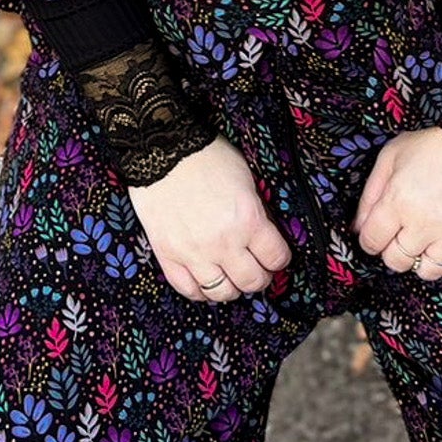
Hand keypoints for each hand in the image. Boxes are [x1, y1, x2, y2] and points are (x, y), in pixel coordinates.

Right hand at [128, 136, 293, 303]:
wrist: (162, 149)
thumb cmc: (206, 156)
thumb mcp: (245, 178)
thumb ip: (256, 210)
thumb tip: (263, 234)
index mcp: (248, 220)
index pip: (276, 257)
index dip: (279, 258)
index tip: (275, 256)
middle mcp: (223, 243)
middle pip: (252, 281)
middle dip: (260, 277)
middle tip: (257, 269)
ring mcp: (194, 253)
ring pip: (222, 293)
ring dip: (232, 288)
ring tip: (231, 277)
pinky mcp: (168, 255)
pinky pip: (188, 289)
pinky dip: (201, 292)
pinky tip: (206, 282)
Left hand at [353, 127, 441, 281]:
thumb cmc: (438, 144)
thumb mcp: (392, 155)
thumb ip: (370, 193)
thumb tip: (359, 226)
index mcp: (398, 201)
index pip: (372, 242)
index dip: (371, 239)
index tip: (378, 233)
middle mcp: (423, 223)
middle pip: (396, 261)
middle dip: (393, 251)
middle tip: (401, 236)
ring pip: (427, 271)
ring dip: (421, 260)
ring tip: (425, 243)